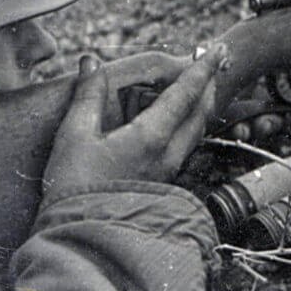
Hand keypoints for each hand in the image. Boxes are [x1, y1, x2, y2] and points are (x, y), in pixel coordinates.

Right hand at [43, 47, 223, 195]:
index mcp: (151, 137)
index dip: (202, 68)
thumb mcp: (73, 138)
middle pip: (201, 111)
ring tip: (202, 84)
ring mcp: (169, 170)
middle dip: (209, 83)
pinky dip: (191, 122)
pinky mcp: (163, 182)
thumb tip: (90, 62)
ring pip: (197, 130)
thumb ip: (87, 97)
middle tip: (213, 61)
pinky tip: (181, 119)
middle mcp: (169, 153)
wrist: (81, 241)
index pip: (185, 94)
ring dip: (202, 103)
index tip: (217, 49)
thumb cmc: (73, 189)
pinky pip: (187, 145)